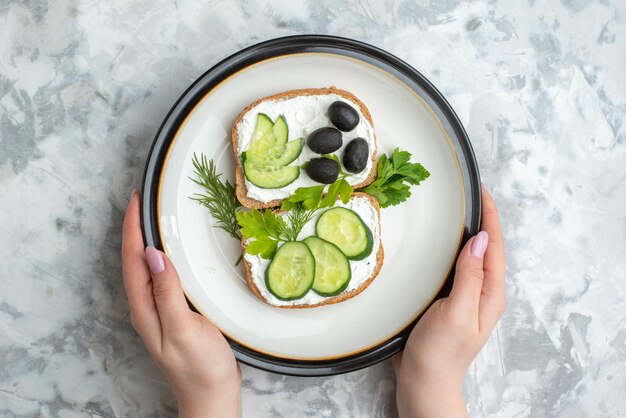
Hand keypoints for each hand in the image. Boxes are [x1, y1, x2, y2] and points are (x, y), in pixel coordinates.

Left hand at [122, 190, 240, 417]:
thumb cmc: (200, 366)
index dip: (131, 229)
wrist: (212, 393)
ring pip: (148, 266)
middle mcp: (147, 305)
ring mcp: (161, 308)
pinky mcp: (176, 310)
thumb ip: (167, 293)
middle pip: (135, 260)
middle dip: (134, 228)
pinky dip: (165, 255)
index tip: (134, 200)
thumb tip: (154, 255)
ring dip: (147, 239)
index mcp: (144, 307)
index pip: (132, 260)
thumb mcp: (183, 328)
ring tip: (153, 215)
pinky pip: (164, 275)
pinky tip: (175, 249)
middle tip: (141, 200)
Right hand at [394, 185, 505, 417]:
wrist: (424, 381)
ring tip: (458, 208)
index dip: (490, 217)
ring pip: (470, 255)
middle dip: (482, 218)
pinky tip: (440, 243)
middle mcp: (482, 292)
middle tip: (469, 192)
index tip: (482, 190)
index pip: (494, 246)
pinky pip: (454, 266)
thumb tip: (479, 240)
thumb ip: (470, 277)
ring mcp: (465, 296)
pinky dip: (451, 249)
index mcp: (490, 293)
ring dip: (467, 231)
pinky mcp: (448, 299)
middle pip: (486, 247)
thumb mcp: (456, 312)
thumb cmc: (440, 352)